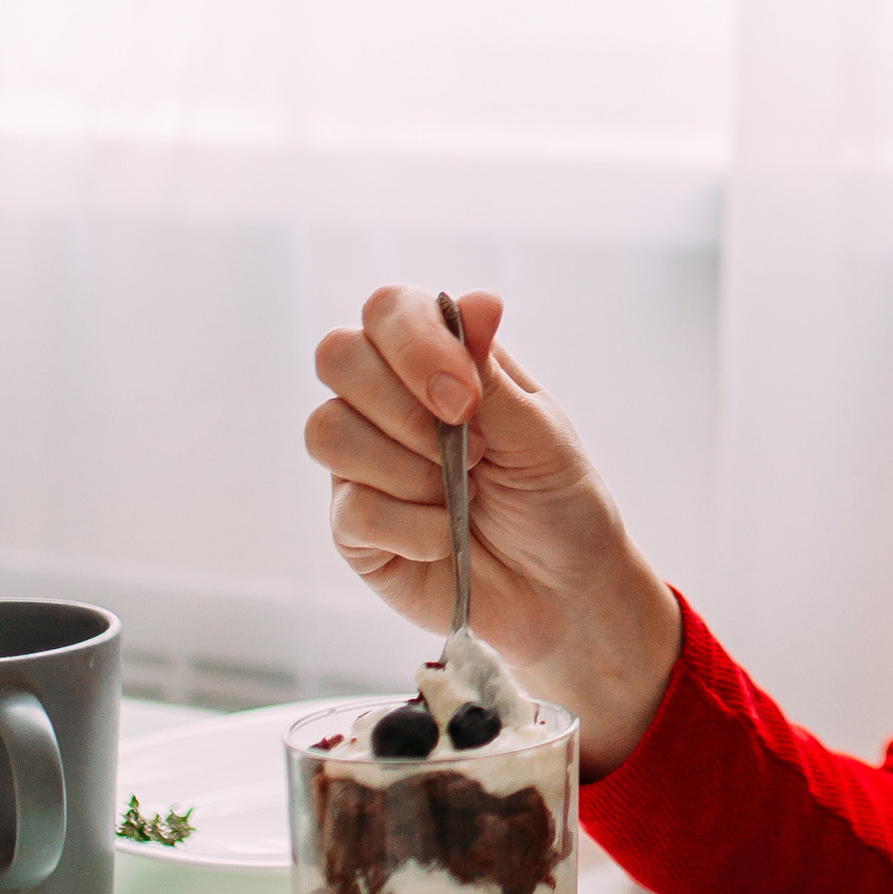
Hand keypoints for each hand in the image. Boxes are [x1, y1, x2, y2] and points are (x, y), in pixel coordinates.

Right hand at [305, 287, 680, 772]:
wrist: (565, 592)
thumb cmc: (557, 501)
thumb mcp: (540, 433)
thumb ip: (491, 373)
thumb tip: (477, 301)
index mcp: (436, 362)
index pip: (388, 310)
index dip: (415, 345)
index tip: (465, 399)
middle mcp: (386, 402)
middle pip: (336, 355)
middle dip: (403, 405)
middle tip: (470, 451)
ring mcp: (361, 464)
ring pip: (327, 430)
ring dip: (407, 467)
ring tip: (462, 495)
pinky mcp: (353, 528)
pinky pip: (351, 508)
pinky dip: (413, 526)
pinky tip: (449, 537)